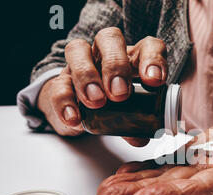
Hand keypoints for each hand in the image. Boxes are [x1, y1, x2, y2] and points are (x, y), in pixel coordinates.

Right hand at [37, 28, 167, 138]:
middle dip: (115, 65)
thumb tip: (141, 137)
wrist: (79, 109)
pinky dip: (66, 101)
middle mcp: (106, 54)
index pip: (148, 46)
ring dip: (87, 76)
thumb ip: (136, 124)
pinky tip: (75, 118)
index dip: (153, 59)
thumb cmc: (113, 104)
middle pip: (109, 38)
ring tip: (96, 102)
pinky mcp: (61, 80)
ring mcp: (81, 63)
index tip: (154, 81)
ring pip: (78, 50)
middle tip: (120, 93)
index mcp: (132, 58)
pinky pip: (59, 84)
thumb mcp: (130, 112)